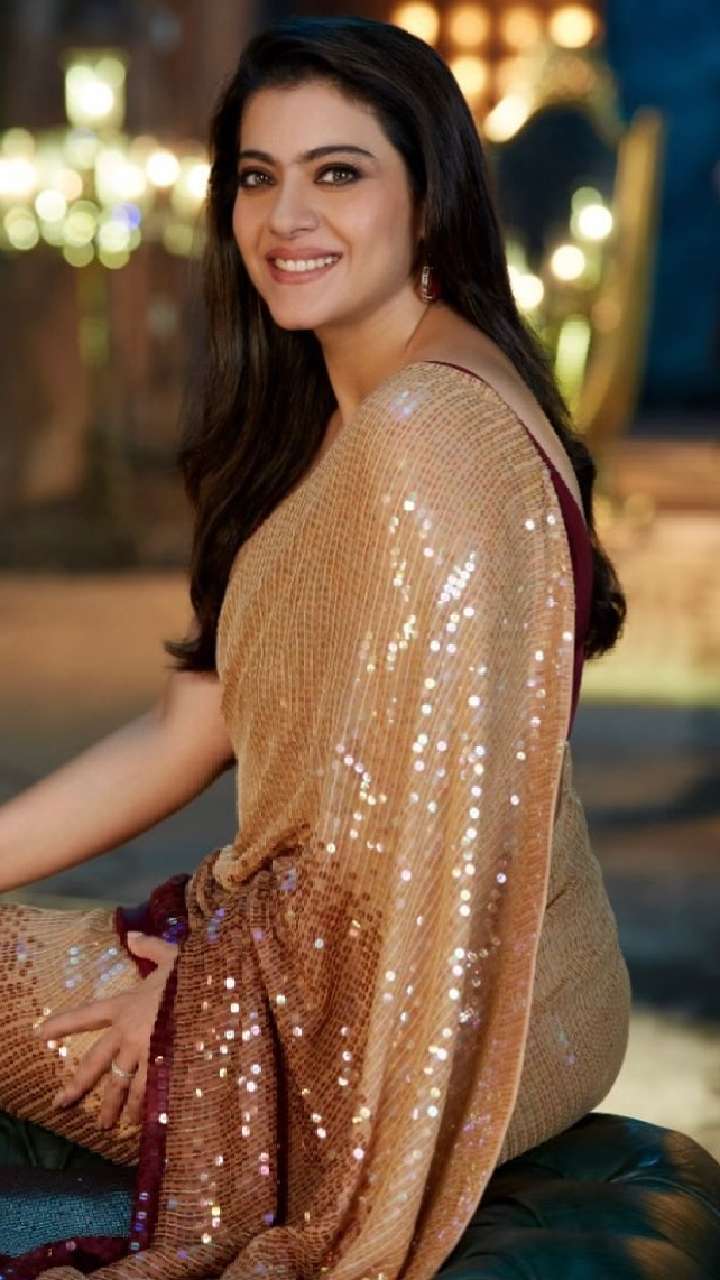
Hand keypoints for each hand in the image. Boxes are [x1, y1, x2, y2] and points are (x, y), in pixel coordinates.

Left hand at [34, 931, 178, 1129]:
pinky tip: (144, 1123)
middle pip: (96, 1062)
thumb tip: (132, 934)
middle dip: (77, 1085)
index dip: (63, 1023)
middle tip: (60, 1104)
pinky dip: (147, 1108)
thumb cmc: (193, 973)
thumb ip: (150, 948)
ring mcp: (146, 1054)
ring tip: (108, 1125)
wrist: (216, 994)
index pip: (87, 1014)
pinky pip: (151, 1092)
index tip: (40, 1034)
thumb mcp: (172, 955)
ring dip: (115, 1106)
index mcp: (125, 1005)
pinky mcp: (165, 1068)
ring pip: (123, 1085)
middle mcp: (129, 1033)